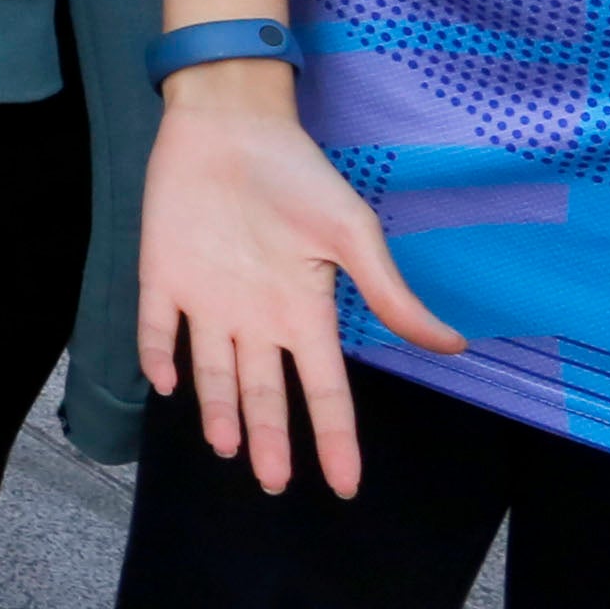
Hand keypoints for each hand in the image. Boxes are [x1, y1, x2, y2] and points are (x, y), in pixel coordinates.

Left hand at [132, 66, 461, 497]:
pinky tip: (166, 382)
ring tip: (228, 447)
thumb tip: (453, 346)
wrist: (231, 120)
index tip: (348, 488)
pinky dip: (158, 353)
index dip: (335, 438)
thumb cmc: (299, 175)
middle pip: (264, 393)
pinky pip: (156, 325)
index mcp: (304, 313)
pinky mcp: (163, 274)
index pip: (324, 390)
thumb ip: (390, 293)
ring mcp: (207, 299)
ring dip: (217, 409)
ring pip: (211, 370)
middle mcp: (255, 318)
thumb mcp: (352, 234)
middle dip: (270, 439)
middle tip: (273, 485)